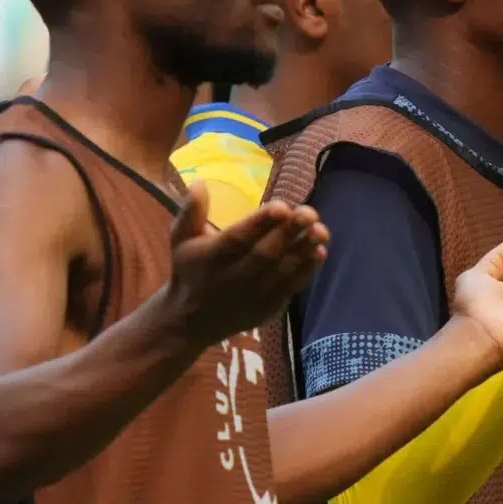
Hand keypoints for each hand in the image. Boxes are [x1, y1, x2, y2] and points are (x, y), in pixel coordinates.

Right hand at [158, 186, 327, 343]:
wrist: (191, 321)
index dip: (260, 223)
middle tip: (309, 212)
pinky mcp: (267, 308)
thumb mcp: (181, 240)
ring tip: (321, 230)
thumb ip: (190, 212)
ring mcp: (253, 295)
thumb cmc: (190, 270)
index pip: (238, 238)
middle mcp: (233, 277)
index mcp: (212, 257)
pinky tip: (320, 252)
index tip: (281, 206)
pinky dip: (306, 270)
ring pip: (282, 271)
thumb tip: (199, 182)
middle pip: (265, 254)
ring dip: (304, 250)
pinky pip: (290, 288)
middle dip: (289, 232)